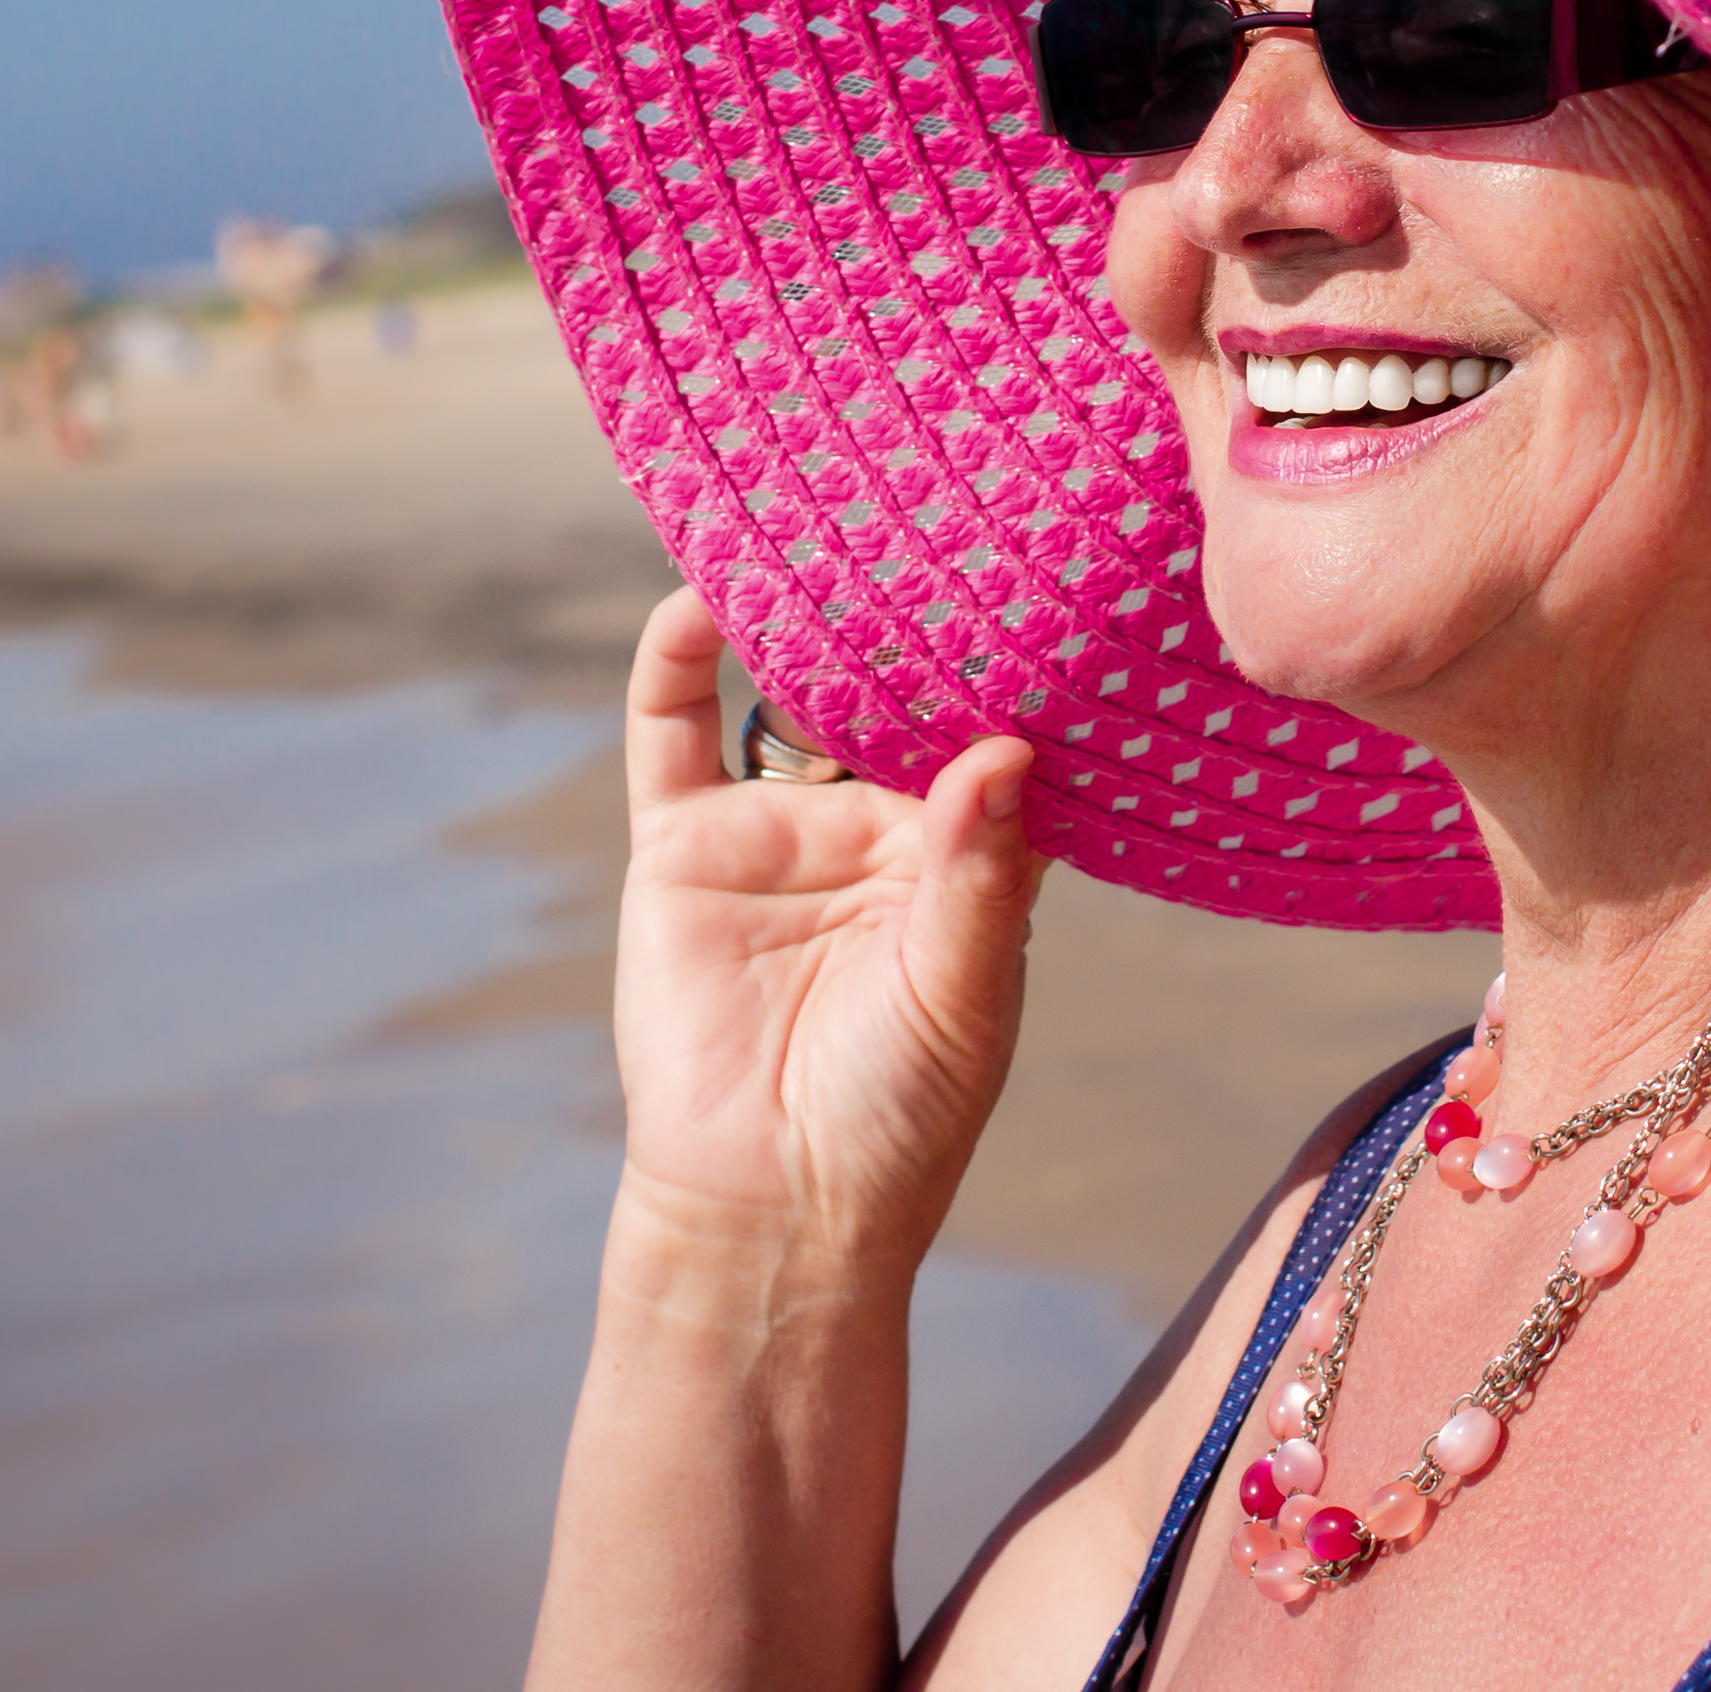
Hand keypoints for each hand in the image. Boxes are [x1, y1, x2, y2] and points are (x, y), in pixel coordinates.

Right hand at [604, 586, 1045, 1277]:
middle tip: (925, 504)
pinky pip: (674, 730)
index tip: (1035, 571)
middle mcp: (878, 822)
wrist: (769, 1205)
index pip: (994, 727)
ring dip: (800, 611)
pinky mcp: (684, 842)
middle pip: (891, 687)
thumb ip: (980, 873)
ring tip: (818, 517)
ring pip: (789, 688)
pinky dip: (680, 658)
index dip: (1012, 659)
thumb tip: (1006, 752)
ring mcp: (781, 825)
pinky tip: (701, 595)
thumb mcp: (964, 992)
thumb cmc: (899, 1116)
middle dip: (904, 610)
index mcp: (969, 851)